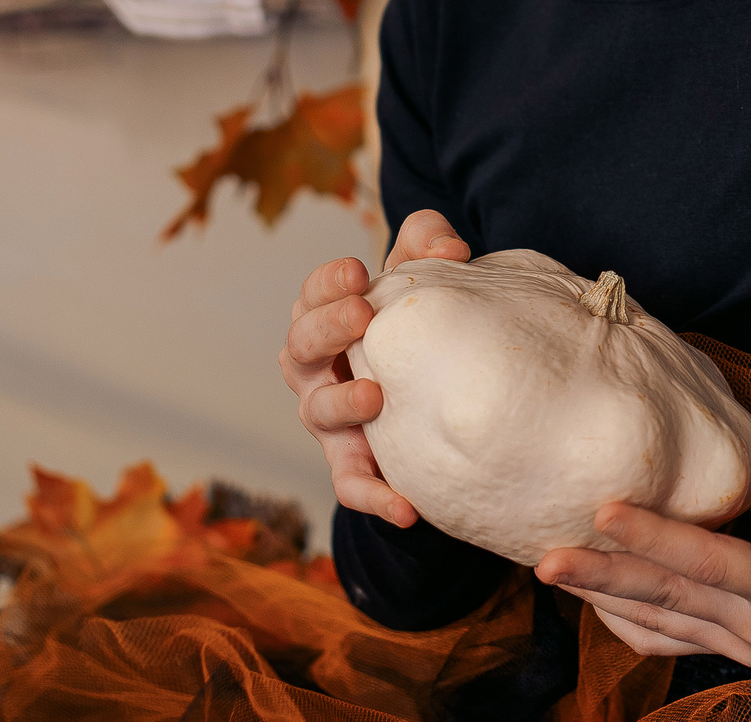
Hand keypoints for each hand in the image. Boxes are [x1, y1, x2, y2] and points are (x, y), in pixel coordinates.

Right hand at [277, 209, 470, 527]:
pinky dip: (374, 496)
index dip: (327, 283)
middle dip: (327, 328)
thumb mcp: (419, 276)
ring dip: (342, 404)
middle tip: (363, 314)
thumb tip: (450, 247)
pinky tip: (407, 507)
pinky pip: (353, 485)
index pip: (309, 297)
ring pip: (316, 414)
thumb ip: (428, 244)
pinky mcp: (353, 464)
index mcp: (322, 321)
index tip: (358, 271)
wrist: (433, 384)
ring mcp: (329, 421)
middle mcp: (315, 372)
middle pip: (300, 347)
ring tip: (375, 396)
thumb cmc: (415, 320)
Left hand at [534, 457, 750, 668]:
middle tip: (546, 560)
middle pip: (670, 598)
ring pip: (658, 621)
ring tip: (554, 570)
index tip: (602, 511)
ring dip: (602, 597)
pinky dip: (624, 619)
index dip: (654, 537)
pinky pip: (663, 640)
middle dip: (603, 577)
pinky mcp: (727, 648)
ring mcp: (743, 646)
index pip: (707, 562)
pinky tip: (591, 593)